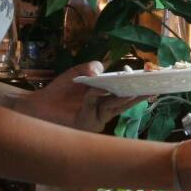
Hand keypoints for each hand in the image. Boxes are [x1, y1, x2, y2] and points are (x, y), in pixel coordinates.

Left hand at [25, 61, 145, 131]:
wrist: (39, 106)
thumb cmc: (60, 91)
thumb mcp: (78, 73)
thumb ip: (91, 67)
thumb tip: (101, 68)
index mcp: (106, 98)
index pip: (126, 93)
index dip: (138, 87)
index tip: (151, 79)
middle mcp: (104, 110)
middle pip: (125, 102)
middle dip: (138, 94)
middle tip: (152, 87)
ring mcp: (97, 118)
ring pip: (114, 107)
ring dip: (122, 98)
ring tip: (132, 89)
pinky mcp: (86, 123)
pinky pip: (93, 107)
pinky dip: (96, 96)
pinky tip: (98, 89)